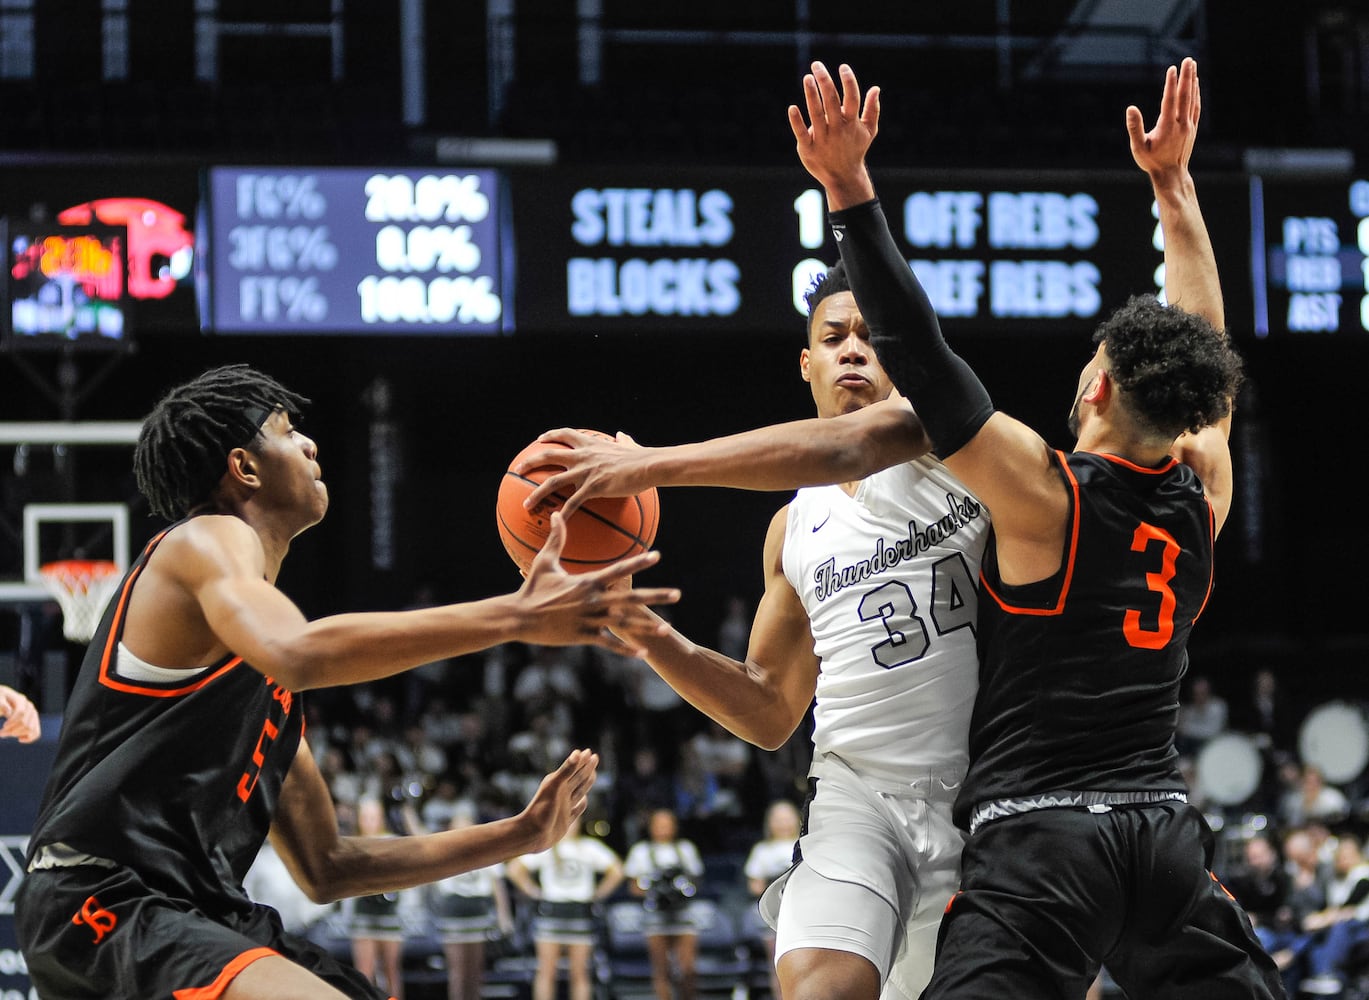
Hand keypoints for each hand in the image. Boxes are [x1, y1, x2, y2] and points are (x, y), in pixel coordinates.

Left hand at [0, 685, 39, 742]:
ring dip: (18, 734)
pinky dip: (29, 738)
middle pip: (25, 723)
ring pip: (31, 729)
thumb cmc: (0, 699)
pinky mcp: (34, 721)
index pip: (21, 713)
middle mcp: (30, 707)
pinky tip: (19, 739)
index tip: (3, 727)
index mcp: (21, 700)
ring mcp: (33, 714)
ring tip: (8, 734)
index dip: (12, 722)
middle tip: (1, 733)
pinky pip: (36, 733)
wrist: (6, 699)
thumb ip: (2, 704)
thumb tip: (9, 712)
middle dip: (12, 731)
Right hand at [517, 512, 678, 654]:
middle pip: (631, 598)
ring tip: (668, 628)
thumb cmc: (531, 588)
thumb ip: (556, 538)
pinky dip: (626, 649)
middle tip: (677, 594)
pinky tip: (643, 653)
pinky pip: (609, 644)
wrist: (519, 617)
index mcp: (587, 582)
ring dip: (647, 626)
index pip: (619, 570)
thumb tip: (557, 514)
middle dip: (655, 596)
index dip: (638, 562)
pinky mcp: (583, 637)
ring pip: (625, 624)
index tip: (657, 555)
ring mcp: (590, 620)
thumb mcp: (544, 562)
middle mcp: (593, 601)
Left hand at [518, 428, 650, 518]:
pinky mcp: (593, 487)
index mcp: (590, 444)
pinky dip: (562, 514)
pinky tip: (555, 523)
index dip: (550, 436)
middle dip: (530, 462)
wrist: (648, 465)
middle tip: (518, 469)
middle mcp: (583, 456)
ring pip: (552, 481)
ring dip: (536, 493)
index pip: (565, 435)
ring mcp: (585, 472)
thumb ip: (623, 441)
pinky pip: (572, 503)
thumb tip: (622, 436)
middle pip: (548, 455)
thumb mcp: (630, 445)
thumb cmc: (642, 457)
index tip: (540, 439)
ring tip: (525, 504)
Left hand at [518, 748, 599, 853]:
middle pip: (578, 778)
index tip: (589, 752)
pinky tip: (584, 800)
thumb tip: (579, 752)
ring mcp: (564, 807)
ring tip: (592, 774)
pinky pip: (576, 810)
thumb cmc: (540, 810)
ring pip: (579, 792)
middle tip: (595, 757)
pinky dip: (581, 804)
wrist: (530, 835)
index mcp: (558, 784)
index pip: (574, 769)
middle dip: (587, 768)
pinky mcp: (565, 821)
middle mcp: (561, 794)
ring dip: (586, 782)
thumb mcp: (554, 787)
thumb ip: (566, 770)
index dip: (582, 761)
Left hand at [787, 62, 879, 209]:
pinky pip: (801, 133)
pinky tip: (792, 108)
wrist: (843, 177)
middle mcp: (837, 130)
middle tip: (817, 65)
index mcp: (852, 123)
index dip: (848, 81)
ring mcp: (822, 139)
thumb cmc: (855, 149)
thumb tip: (876, 88)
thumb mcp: (868, 131)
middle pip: (831, 101)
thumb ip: (872, 110)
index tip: (843, 67)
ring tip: (807, 77)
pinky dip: (796, 121)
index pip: (852, 98)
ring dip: (811, 95)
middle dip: (825, 81)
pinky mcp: (808, 149)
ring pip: (816, 114)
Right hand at [1126, 57, 1199, 180]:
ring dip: (1193, 81)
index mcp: (1167, 127)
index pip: (1169, 100)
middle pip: (1185, 95)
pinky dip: (1196, 94)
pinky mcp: (1193, 128)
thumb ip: (1134, 127)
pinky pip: (1196, 107)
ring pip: (1192, 99)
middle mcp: (1181, 124)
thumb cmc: (1151, 162)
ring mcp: (1189, 126)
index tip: (1172, 68)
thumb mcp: (1138, 147)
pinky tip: (1195, 85)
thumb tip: (1131, 108)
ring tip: (1193, 66)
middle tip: (1188, 59)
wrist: (1171, 175)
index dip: (1171, 84)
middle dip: (1186, 76)